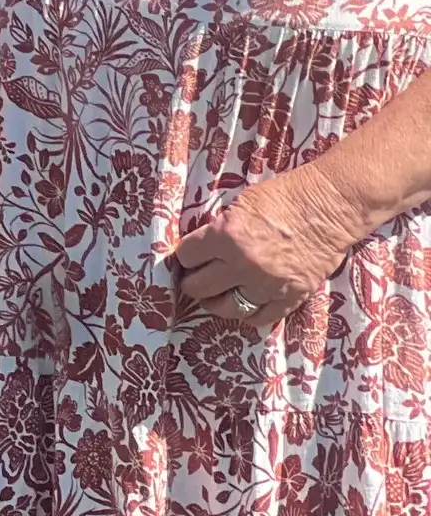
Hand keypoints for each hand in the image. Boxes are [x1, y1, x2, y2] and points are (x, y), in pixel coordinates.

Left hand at [176, 166, 365, 326]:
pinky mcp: (292, 296)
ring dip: (216, 303)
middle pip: (199, 287)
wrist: (330, 208)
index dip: (186, 256)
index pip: (187, 256)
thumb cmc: (284, 198)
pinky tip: (244, 307)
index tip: (190, 256)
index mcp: (225, 236)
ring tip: (214, 297)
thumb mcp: (239, 205)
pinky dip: (249, 315)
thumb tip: (201, 248)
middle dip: (192, 282)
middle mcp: (243, 264)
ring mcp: (267, 284)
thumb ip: (219, 230)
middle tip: (195, 279)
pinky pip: (262, 317)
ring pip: (227, 308)